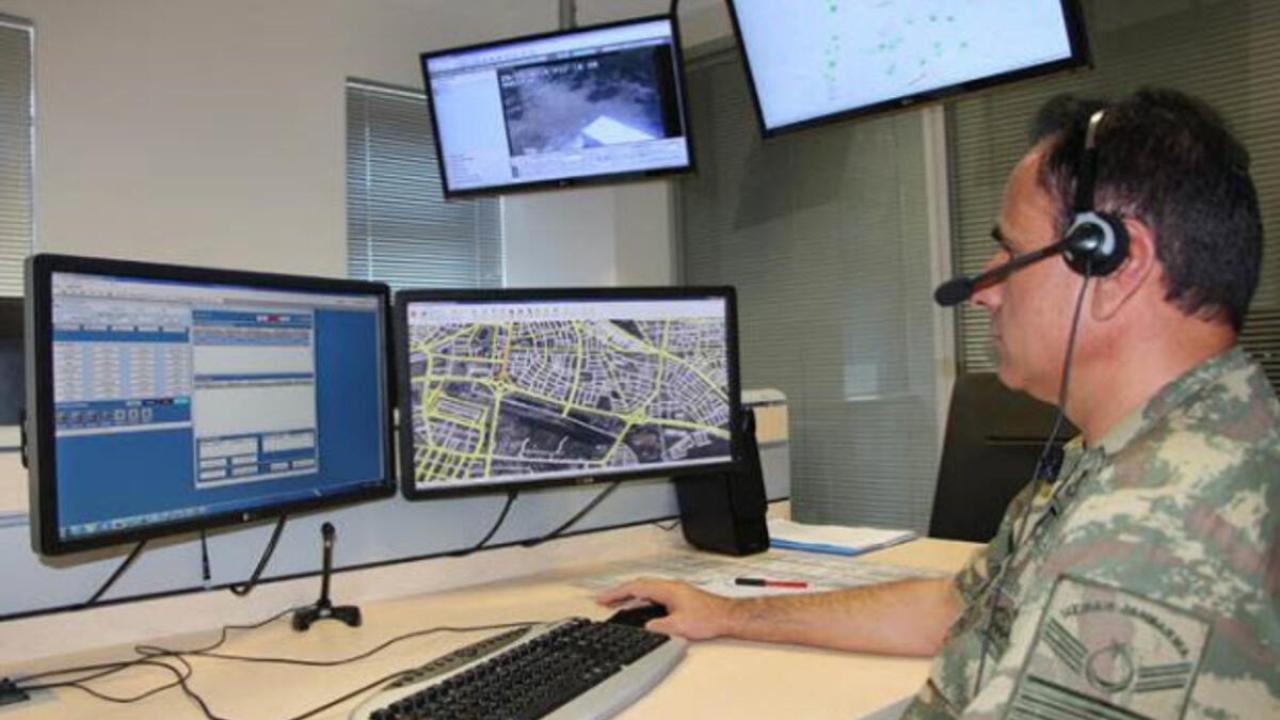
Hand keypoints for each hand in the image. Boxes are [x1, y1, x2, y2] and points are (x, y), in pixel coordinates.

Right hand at [596, 577, 736, 639]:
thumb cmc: (709, 618)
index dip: (616, 593)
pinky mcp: (679, 598)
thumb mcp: (679, 627)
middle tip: (604, 600)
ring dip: (630, 596)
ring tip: (616, 603)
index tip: (602, 598)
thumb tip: (645, 629)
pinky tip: (639, 608)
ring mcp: (675, 591)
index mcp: (667, 589)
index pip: (635, 588)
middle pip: (638, 587)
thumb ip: (658, 628)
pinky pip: (653, 595)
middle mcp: (670, 587)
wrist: (727, 617)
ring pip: (646, 590)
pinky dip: (641, 600)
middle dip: (619, 593)